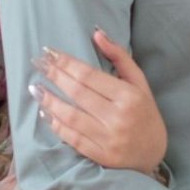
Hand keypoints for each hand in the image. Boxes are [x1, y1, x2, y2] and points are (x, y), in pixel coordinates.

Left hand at [31, 33, 167, 173]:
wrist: (154, 153)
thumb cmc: (145, 113)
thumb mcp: (139, 83)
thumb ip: (119, 57)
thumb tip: (97, 33)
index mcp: (128, 96)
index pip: (89, 75)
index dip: (66, 63)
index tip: (49, 52)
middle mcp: (118, 117)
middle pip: (77, 93)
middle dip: (54, 76)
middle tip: (37, 64)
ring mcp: (109, 139)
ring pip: (71, 117)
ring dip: (50, 101)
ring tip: (35, 88)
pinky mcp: (101, 156)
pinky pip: (72, 138)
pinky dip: (56, 125)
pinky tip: (45, 113)